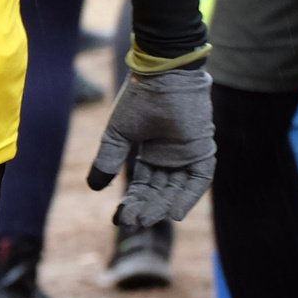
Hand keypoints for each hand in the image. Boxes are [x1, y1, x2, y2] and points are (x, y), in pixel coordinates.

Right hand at [86, 66, 214, 226]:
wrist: (162, 75)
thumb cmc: (140, 98)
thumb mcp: (119, 133)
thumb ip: (109, 159)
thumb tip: (94, 187)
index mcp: (152, 152)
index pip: (143, 185)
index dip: (132, 202)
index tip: (120, 219)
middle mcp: (171, 157)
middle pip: (159, 191)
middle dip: (146, 208)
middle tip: (133, 222)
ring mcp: (187, 154)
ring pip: (177, 189)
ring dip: (163, 206)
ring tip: (147, 219)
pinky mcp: (203, 150)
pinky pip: (199, 180)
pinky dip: (188, 196)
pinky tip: (174, 213)